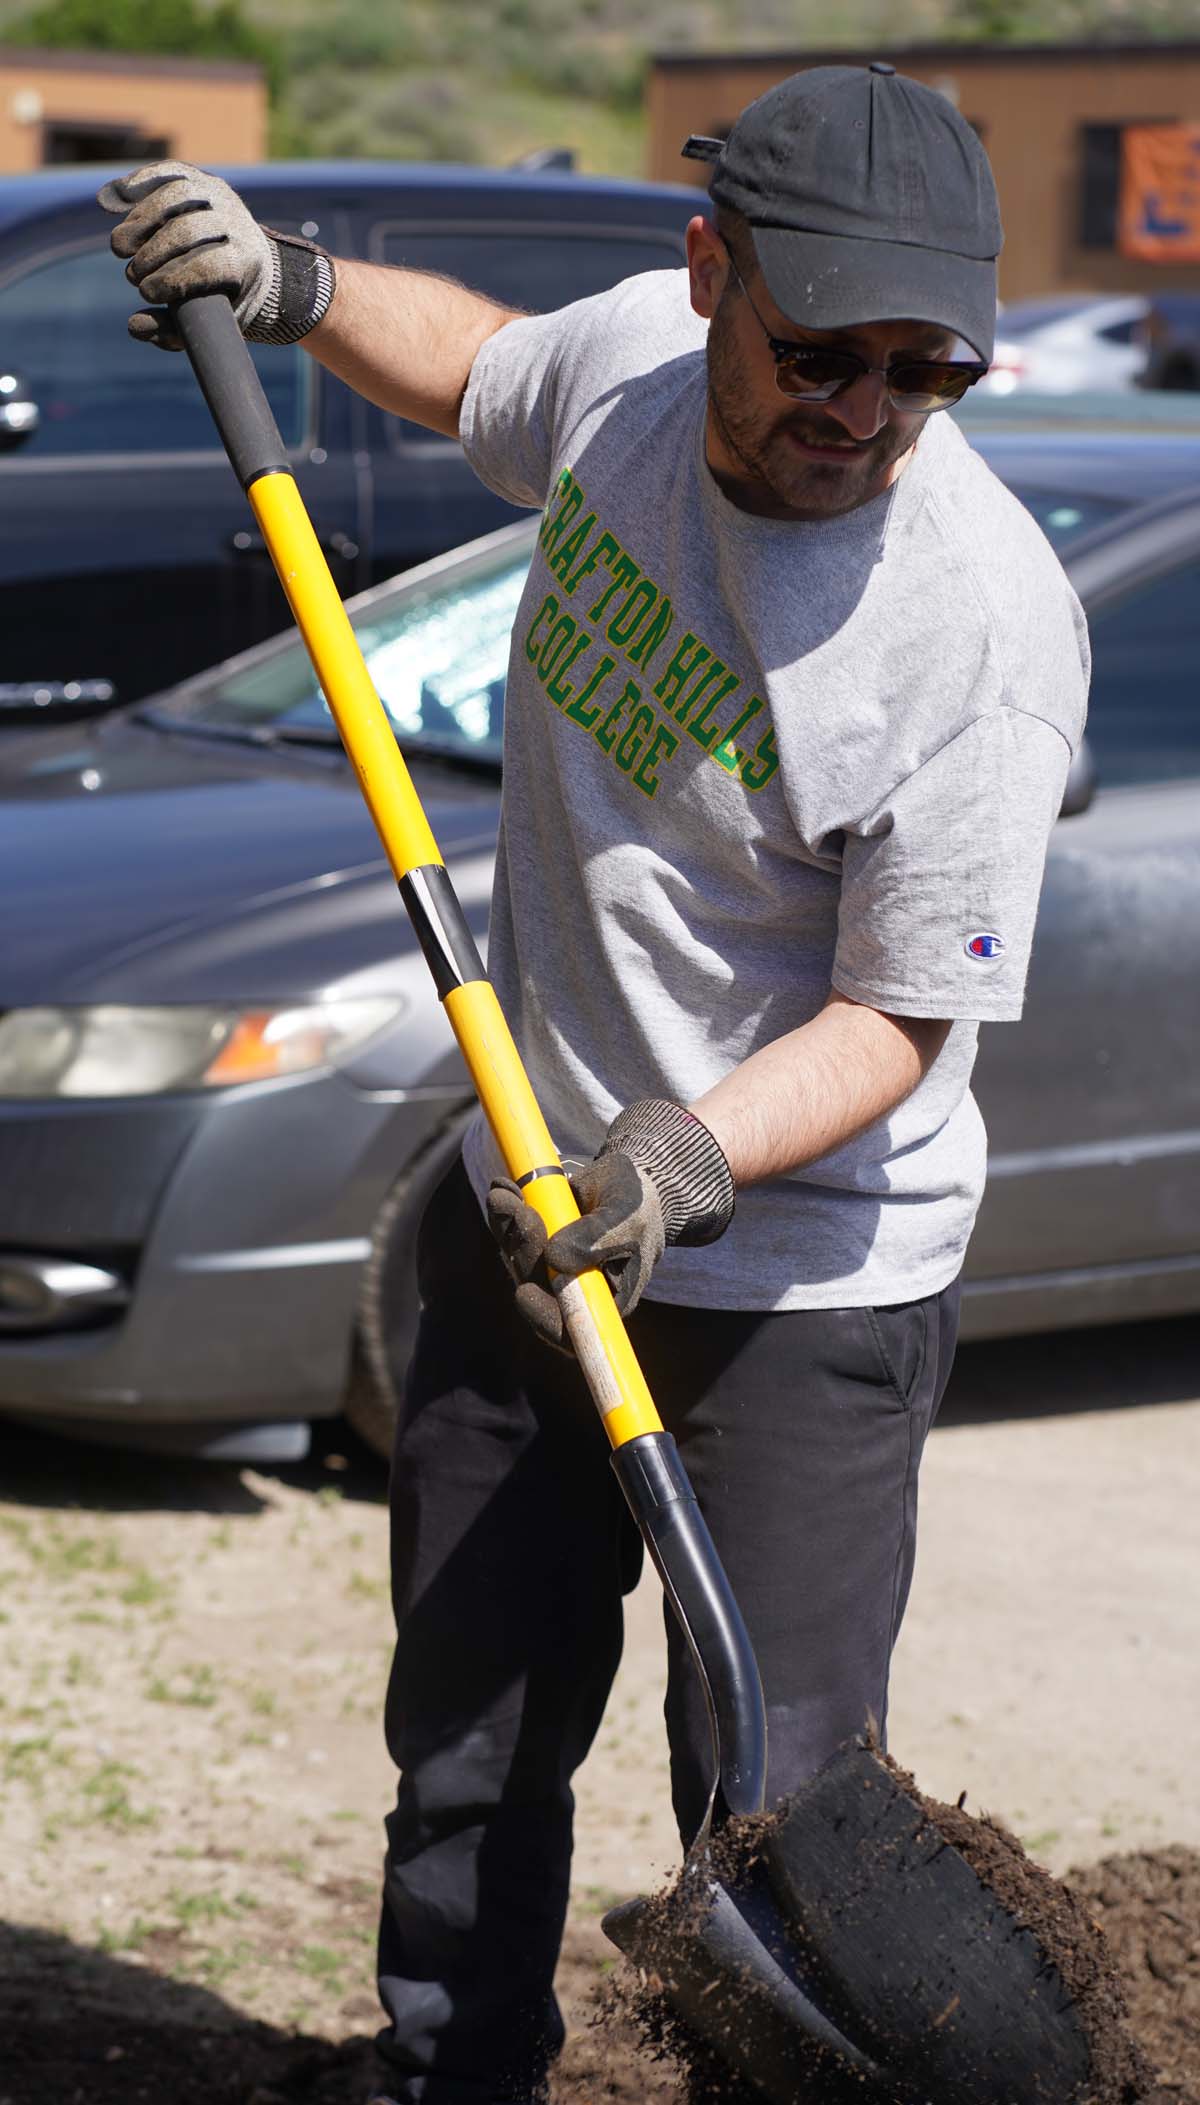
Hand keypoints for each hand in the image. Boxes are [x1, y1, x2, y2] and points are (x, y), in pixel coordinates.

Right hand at [97, 162, 333, 350]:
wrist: (257, 267)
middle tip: (132, 276)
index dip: (172, 279)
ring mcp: (220, 196)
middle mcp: (237, 222)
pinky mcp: (201, 179)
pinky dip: (140, 181)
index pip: (207, 265)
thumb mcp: (205, 323)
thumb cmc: (225, 301)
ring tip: (119, 248)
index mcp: (246, 261)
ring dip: (141, 220)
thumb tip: (134, 325)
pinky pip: (170, 172)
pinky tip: (114, 200)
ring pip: (177, 196)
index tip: (146, 294)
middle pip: (189, 229)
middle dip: (154, 253)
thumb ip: (171, 331)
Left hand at [487, 1100, 734, 1349]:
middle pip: (535, 1288)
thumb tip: (554, 1259)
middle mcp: (573, 1290)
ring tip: (505, 1195)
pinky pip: (510, 1235)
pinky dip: (503, 1213)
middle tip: (522, 1213)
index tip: (524, 1293)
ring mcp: (551, 1266)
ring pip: (515, 1259)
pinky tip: (503, 1188)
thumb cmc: (638, 1204)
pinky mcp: (536, 1242)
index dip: (543, 1319)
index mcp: (604, 1299)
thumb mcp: (625, 1217)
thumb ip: (594, 1239)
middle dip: (522, 1251)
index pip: (571, 1330)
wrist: (628, 1176)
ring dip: (506, 1227)